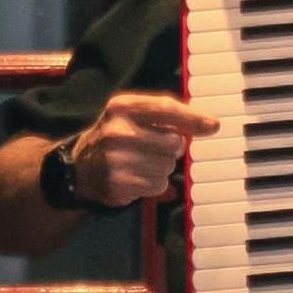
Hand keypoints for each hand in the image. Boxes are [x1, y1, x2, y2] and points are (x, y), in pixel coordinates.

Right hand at [65, 92, 197, 212]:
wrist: (79, 166)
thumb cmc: (113, 136)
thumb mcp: (130, 114)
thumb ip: (165, 114)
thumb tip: (209, 124)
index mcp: (122, 107)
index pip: (165, 109)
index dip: (193, 117)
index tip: (213, 125)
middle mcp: (119, 131)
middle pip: (173, 143)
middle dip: (171, 148)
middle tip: (153, 147)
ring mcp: (118, 159)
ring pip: (168, 167)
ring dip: (162, 168)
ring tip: (141, 163)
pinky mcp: (120, 184)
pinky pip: (158, 185)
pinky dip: (153, 183)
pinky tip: (136, 176)